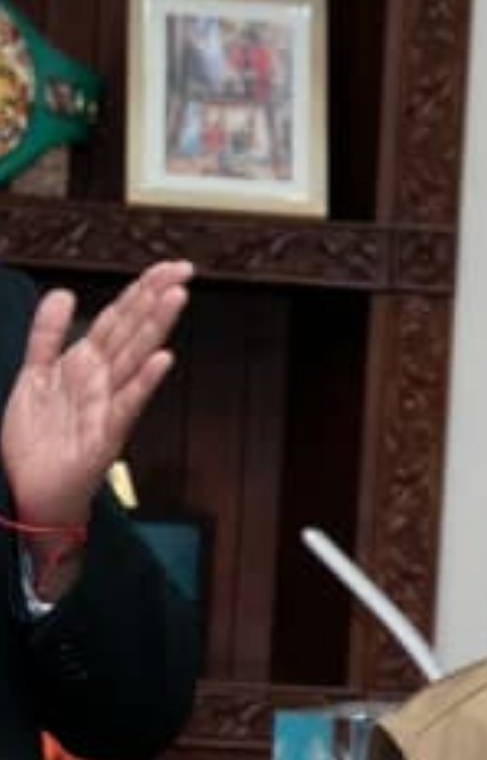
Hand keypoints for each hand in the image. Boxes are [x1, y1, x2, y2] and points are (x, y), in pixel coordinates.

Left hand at [2, 263, 184, 551]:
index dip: (139, 291)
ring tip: (177, 298)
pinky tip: (162, 360)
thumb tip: (66, 292)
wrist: (30, 493)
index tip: (167, 266)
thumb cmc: (36, 440)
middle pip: (131, 333)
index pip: (117, 320)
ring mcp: (107, 408)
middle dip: (155, 300)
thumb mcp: (35, 375)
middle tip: (184, 270)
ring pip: (133, 359)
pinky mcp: (104, 438)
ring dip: (156, 328)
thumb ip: (46, 334)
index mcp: (85, 366)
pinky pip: (126, 405)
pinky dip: (144, 382)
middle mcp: (102, 383)